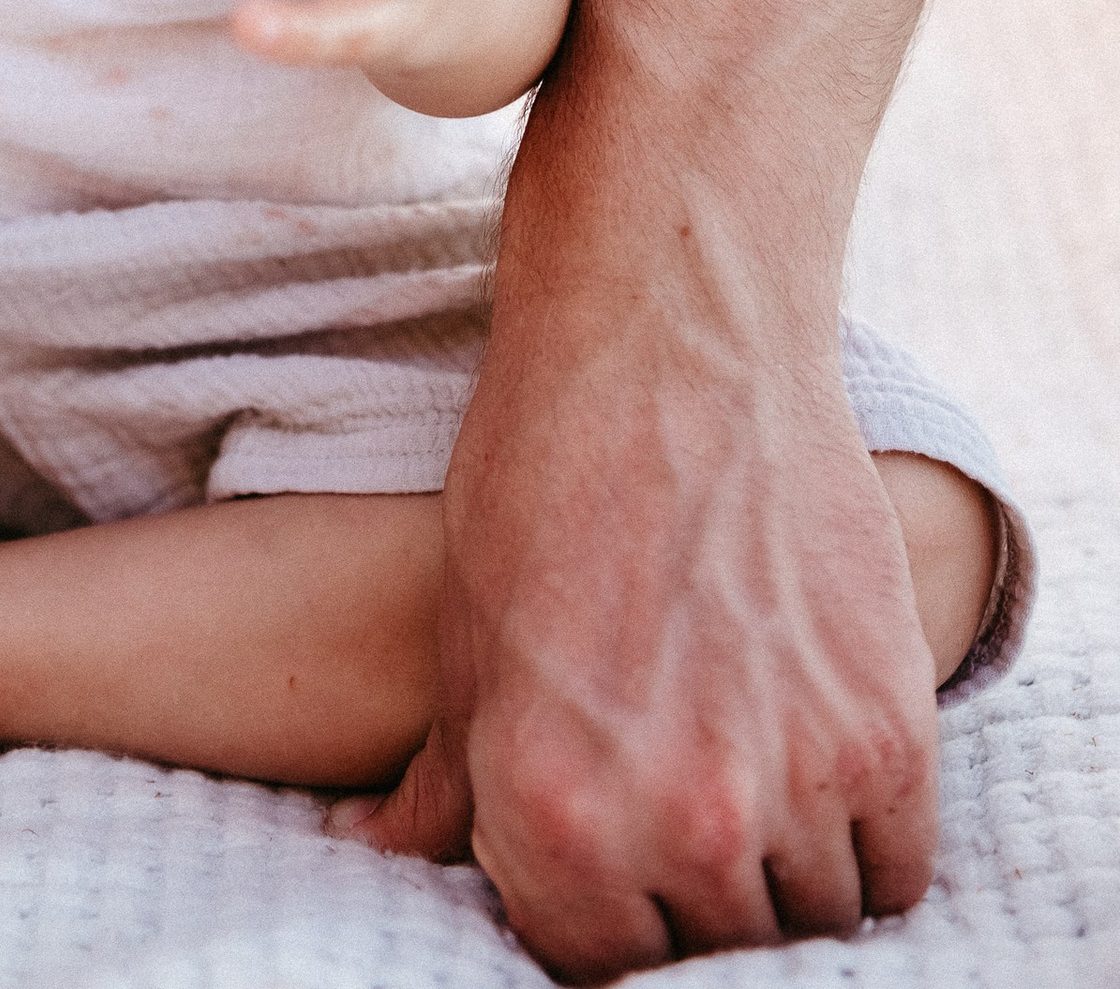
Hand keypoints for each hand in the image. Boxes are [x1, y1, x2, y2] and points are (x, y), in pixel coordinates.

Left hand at [342, 0, 987, 975]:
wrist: (666, 337)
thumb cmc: (541, 470)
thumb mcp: (462, 629)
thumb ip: (439, 774)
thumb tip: (369, 845)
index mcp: (547, 813)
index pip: (595, 964)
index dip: (603, 910)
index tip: (616, 849)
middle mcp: (672, 821)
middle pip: (710, 946)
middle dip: (694, 887)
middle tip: (688, 790)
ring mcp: (789, 784)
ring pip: (809, 915)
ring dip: (786, 863)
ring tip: (750, 760)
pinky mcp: (885, 734)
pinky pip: (894, 867)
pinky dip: (867, 834)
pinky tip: (818, 755)